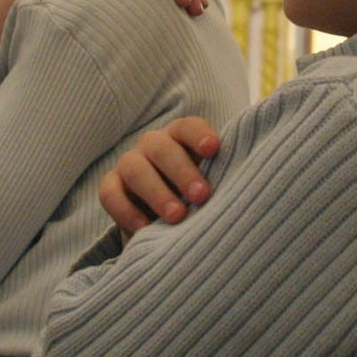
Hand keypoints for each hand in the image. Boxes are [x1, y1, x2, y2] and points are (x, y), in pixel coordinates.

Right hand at [99, 118, 221, 234]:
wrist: (165, 217)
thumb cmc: (197, 195)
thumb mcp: (210, 182)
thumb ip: (222, 177)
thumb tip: (245, 187)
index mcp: (181, 137)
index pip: (188, 127)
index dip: (199, 135)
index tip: (213, 149)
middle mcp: (153, 145)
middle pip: (163, 149)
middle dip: (182, 171)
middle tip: (202, 196)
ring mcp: (129, 164)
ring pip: (136, 170)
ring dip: (157, 193)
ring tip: (177, 217)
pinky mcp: (111, 186)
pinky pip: (111, 194)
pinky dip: (126, 212)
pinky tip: (144, 230)